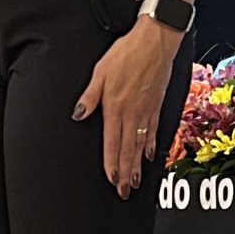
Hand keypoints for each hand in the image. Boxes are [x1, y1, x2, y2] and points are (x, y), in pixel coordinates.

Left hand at [74, 16, 177, 195]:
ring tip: (136, 182)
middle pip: (127, 150)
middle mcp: (132, 113)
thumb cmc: (127, 53)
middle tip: (124, 191)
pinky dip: (151, 147)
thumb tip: (78, 114)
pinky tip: (150, 156)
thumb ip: (89, 97)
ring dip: (138, 165)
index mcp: (115, 107)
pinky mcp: (156, 106)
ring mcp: (146, 111)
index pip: (112, 143)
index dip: (112, 164)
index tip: (112, 180)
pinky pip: (153, 132)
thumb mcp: (100, 72)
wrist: (155, 42)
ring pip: (140, 145)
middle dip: (125, 173)